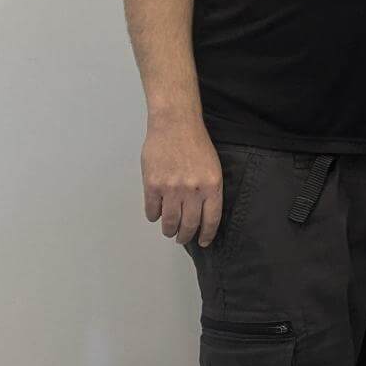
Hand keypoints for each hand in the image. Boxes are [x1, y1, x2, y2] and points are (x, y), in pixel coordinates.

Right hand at [142, 115, 221, 246]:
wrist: (175, 124)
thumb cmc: (196, 142)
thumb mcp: (213, 167)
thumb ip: (208, 189)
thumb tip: (202, 211)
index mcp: (212, 186)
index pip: (211, 219)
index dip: (207, 234)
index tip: (203, 241)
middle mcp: (193, 190)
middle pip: (189, 224)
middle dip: (185, 236)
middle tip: (182, 239)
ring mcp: (171, 188)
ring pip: (169, 221)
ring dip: (168, 229)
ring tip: (169, 230)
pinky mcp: (153, 185)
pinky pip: (152, 210)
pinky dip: (153, 216)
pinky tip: (155, 216)